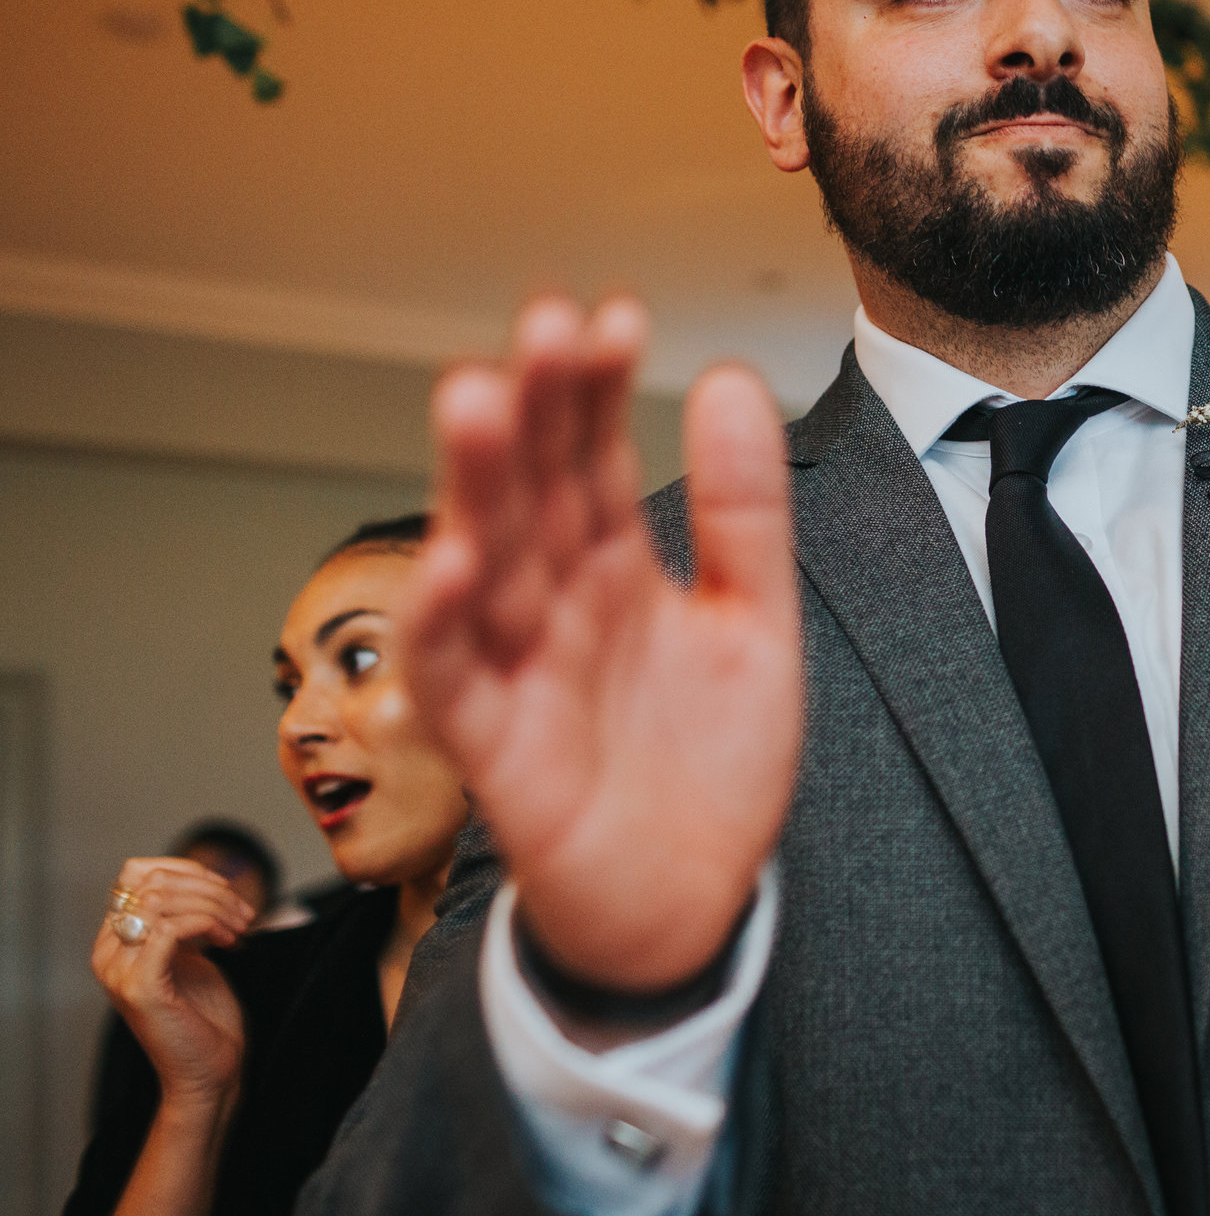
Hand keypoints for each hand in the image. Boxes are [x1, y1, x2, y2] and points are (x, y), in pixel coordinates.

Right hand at [91, 859, 251, 1104]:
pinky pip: (169, 927)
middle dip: (210, 888)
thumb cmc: (204, 1015)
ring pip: (160, 899)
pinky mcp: (140, 987)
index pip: (136, 873)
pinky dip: (207, 923)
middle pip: (151, 880)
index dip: (188, 870)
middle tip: (244, 914)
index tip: (226, 892)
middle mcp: (107, 952)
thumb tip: (201, 878)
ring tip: (240, 929)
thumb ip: (183, 918)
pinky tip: (230, 942)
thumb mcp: (191, 953)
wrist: (209, 1070)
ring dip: (214, 905)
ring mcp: (119, 971)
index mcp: (116, 940)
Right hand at [402, 297, 799, 993]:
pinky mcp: (499, 752)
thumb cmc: (710, 765)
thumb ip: (746, 512)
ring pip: (484, 564)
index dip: (596, 389)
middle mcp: (557, 606)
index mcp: (615, 568)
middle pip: (534, 494)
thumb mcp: (755, 624)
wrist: (696, 902)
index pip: (597, 458)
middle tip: (543, 322)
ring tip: (477, 398)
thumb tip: (728, 377)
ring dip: (477, 485)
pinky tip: (455, 561)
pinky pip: (458, 681)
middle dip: (535, 409)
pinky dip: (447, 624)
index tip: (612, 313)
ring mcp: (521, 672)